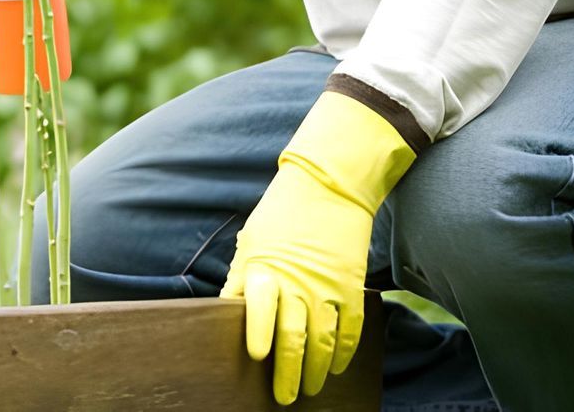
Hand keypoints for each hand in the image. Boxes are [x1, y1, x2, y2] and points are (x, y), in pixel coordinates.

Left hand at [222, 91, 415, 404]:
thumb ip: (239, 279)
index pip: (259, 307)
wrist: (330, 183)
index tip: (256, 357)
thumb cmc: (281, 214)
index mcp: (266, 267)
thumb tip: (222, 313)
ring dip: (317, 370)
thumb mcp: (251, 241)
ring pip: (324, 341)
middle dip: (289, 372)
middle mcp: (297, 280)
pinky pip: (350, 328)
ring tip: (310, 389)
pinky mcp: (352, 285)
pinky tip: (337, 366)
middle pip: (293, 337)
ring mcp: (328, 285)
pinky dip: (344, 351)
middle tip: (284, 397)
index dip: (258, 333)